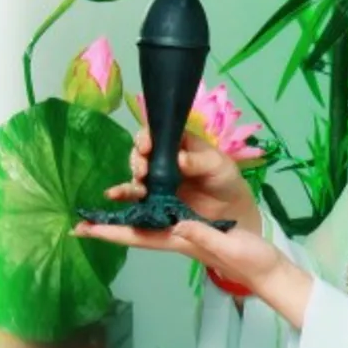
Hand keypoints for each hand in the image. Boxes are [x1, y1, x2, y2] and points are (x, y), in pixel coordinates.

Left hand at [72, 218, 314, 327]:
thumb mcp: (228, 246)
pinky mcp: (200, 225)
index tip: (82, 229)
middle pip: (137, 230)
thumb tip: (176, 222)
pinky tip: (147, 198)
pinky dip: (152, 206)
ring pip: (150, 221)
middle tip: (81, 218)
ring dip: (127, 214)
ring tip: (107, 203)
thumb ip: (202, 234)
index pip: (138, 237)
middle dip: (109, 225)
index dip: (109, 233)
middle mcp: (178, 236)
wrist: (268, 269)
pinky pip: (169, 213)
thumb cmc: (250, 261)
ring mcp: (188, 232)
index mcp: (181, 241)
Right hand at [105, 127, 261, 235]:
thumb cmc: (227, 180)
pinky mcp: (154, 201)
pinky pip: (135, 197)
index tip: (146, 147)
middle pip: (142, 154)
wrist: (232, 212)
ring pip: (137, 175)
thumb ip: (199, 161)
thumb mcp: (218, 167)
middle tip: (142, 171)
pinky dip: (123, 194)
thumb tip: (179, 159)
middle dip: (137, 160)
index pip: (157, 134)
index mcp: (179, 144)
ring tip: (138, 186)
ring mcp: (157, 181)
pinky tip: (115, 195)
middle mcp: (164, 160)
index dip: (147, 137)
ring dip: (131, 178)